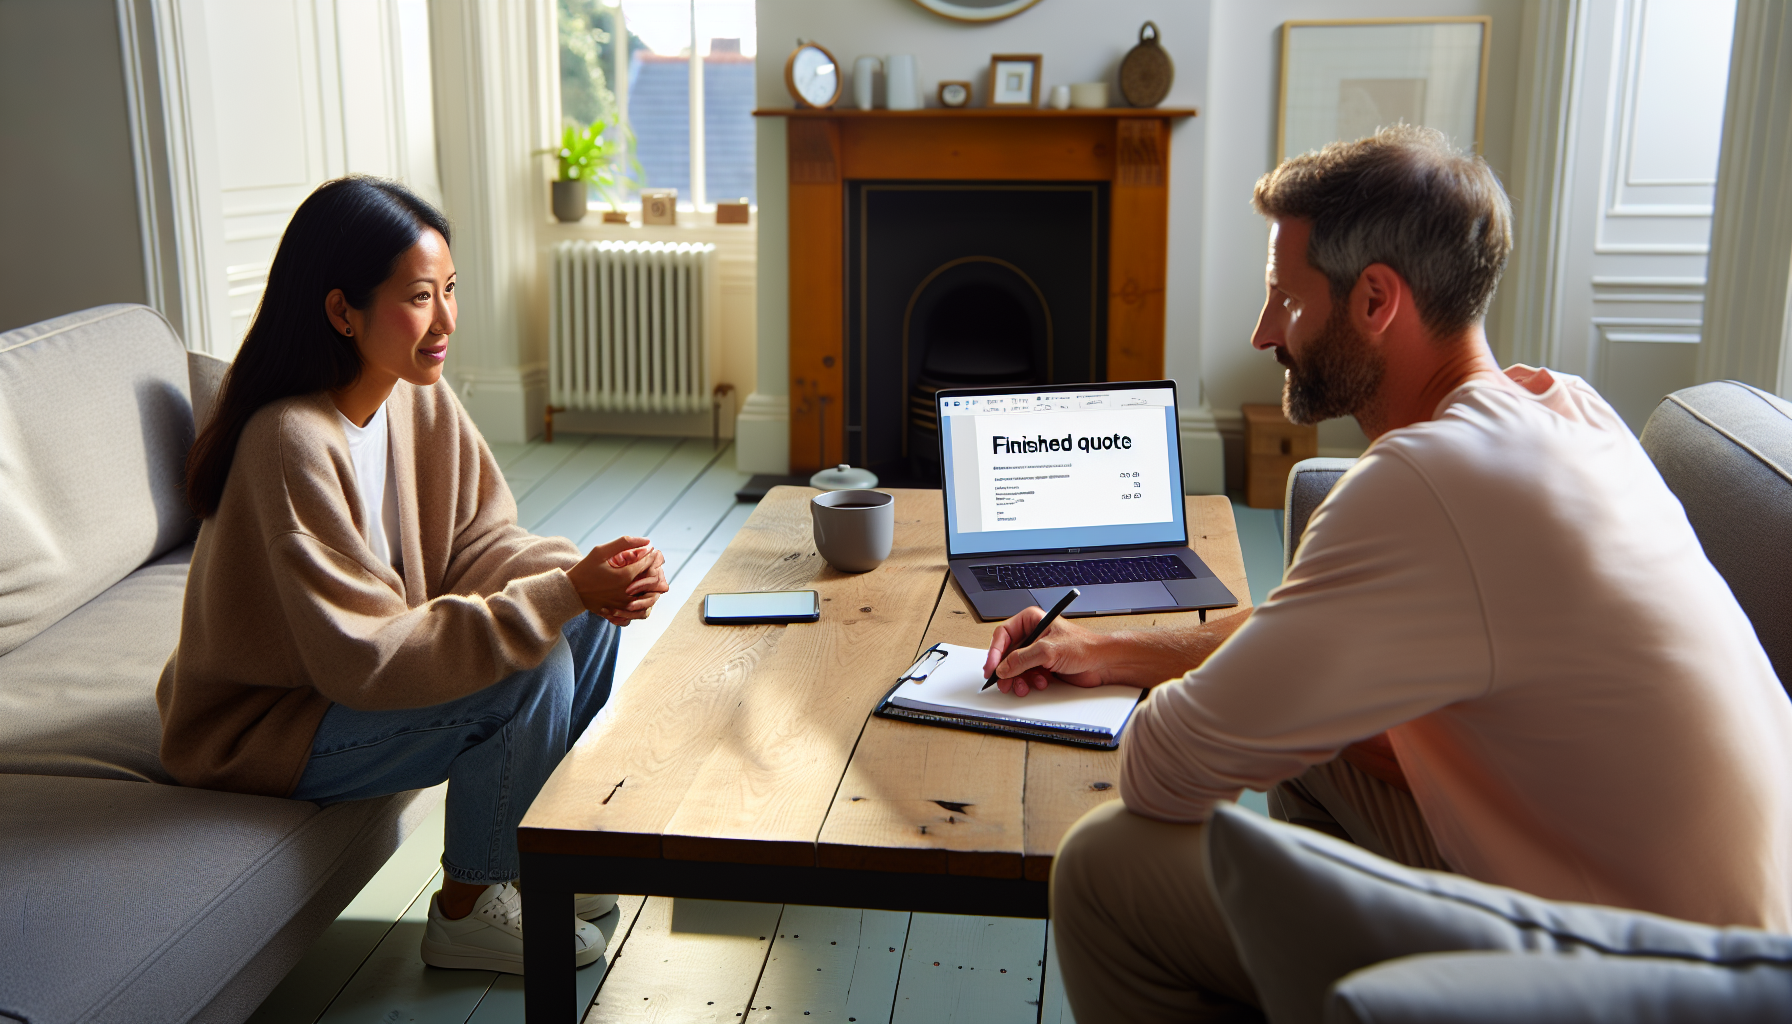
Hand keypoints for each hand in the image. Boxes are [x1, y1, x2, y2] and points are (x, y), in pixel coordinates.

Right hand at [567, 537, 665, 624]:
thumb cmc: (585, 569)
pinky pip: (639, 611)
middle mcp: (627, 592)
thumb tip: (647, 541)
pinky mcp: (620, 612)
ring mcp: (624, 605)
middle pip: (652, 582)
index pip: (648, 563)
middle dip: (654, 570)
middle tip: (652, 563)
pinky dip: (643, 603)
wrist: (570, 591)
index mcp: (624, 576)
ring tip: (646, 578)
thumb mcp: (600, 551)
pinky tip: (638, 594)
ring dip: (651, 587)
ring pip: (648, 599)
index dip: (651, 555)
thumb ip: (624, 543)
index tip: (650, 551)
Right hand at [982, 606, 1111, 696]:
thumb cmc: (1084, 647)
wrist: (1103, 663)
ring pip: (1015, 668)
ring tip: (1023, 686)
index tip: (992, 668)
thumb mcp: (1048, 650)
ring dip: (1018, 679)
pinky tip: (1041, 683)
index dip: (994, 652)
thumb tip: (1002, 667)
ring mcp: (1037, 652)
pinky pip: (1026, 676)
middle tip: (1004, 683)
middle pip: (1007, 654)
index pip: (1003, 635)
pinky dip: (1029, 683)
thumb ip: (1022, 659)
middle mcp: (1032, 635)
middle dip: (1005, 670)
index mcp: (1031, 621)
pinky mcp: (1042, 666)